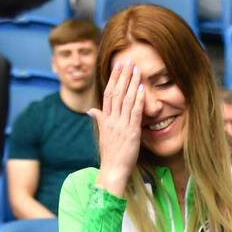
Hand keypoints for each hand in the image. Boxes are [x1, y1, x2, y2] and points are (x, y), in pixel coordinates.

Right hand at [89, 60, 143, 197]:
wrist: (113, 170)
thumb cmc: (109, 155)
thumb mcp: (103, 135)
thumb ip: (99, 120)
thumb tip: (90, 110)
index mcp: (105, 119)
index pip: (108, 94)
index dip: (113, 79)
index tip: (117, 66)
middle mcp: (112, 120)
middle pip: (117, 92)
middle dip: (122, 75)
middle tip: (128, 60)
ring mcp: (121, 125)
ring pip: (126, 99)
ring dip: (131, 82)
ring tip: (136, 69)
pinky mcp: (131, 133)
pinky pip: (134, 112)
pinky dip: (138, 99)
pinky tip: (141, 88)